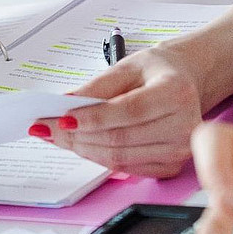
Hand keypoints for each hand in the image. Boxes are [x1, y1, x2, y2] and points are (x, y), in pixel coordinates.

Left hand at [33, 42, 203, 175]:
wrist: (185, 83)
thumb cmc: (156, 72)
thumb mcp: (127, 66)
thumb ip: (97, 87)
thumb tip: (65, 104)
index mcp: (176, 93)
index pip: (129, 111)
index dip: (93, 118)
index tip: (62, 117)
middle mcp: (184, 126)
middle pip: (121, 139)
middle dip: (78, 136)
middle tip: (47, 128)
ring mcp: (179, 151)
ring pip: (119, 158)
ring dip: (82, 149)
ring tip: (56, 136)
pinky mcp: (170, 167)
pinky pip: (126, 167)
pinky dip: (98, 157)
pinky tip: (79, 145)